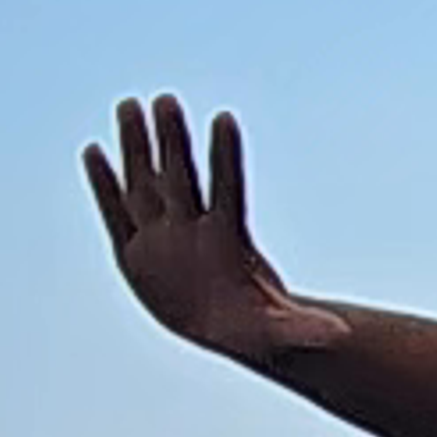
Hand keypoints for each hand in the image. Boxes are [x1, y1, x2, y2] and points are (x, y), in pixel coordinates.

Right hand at [83, 94, 346, 367]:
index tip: (225, 119)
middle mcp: (193, 228)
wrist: (227, 327)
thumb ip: (304, 328)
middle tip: (166, 100)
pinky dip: (105, 186)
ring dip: (137, 148)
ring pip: (147, 185)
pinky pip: (117, 214)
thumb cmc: (257, 326)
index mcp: (229, 242)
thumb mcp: (280, 333)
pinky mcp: (136, 251)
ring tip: (129, 105)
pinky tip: (94, 151)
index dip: (226, 157)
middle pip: (182, 177)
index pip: (229, 189)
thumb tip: (343, 336)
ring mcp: (164, 235)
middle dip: (174, 141)